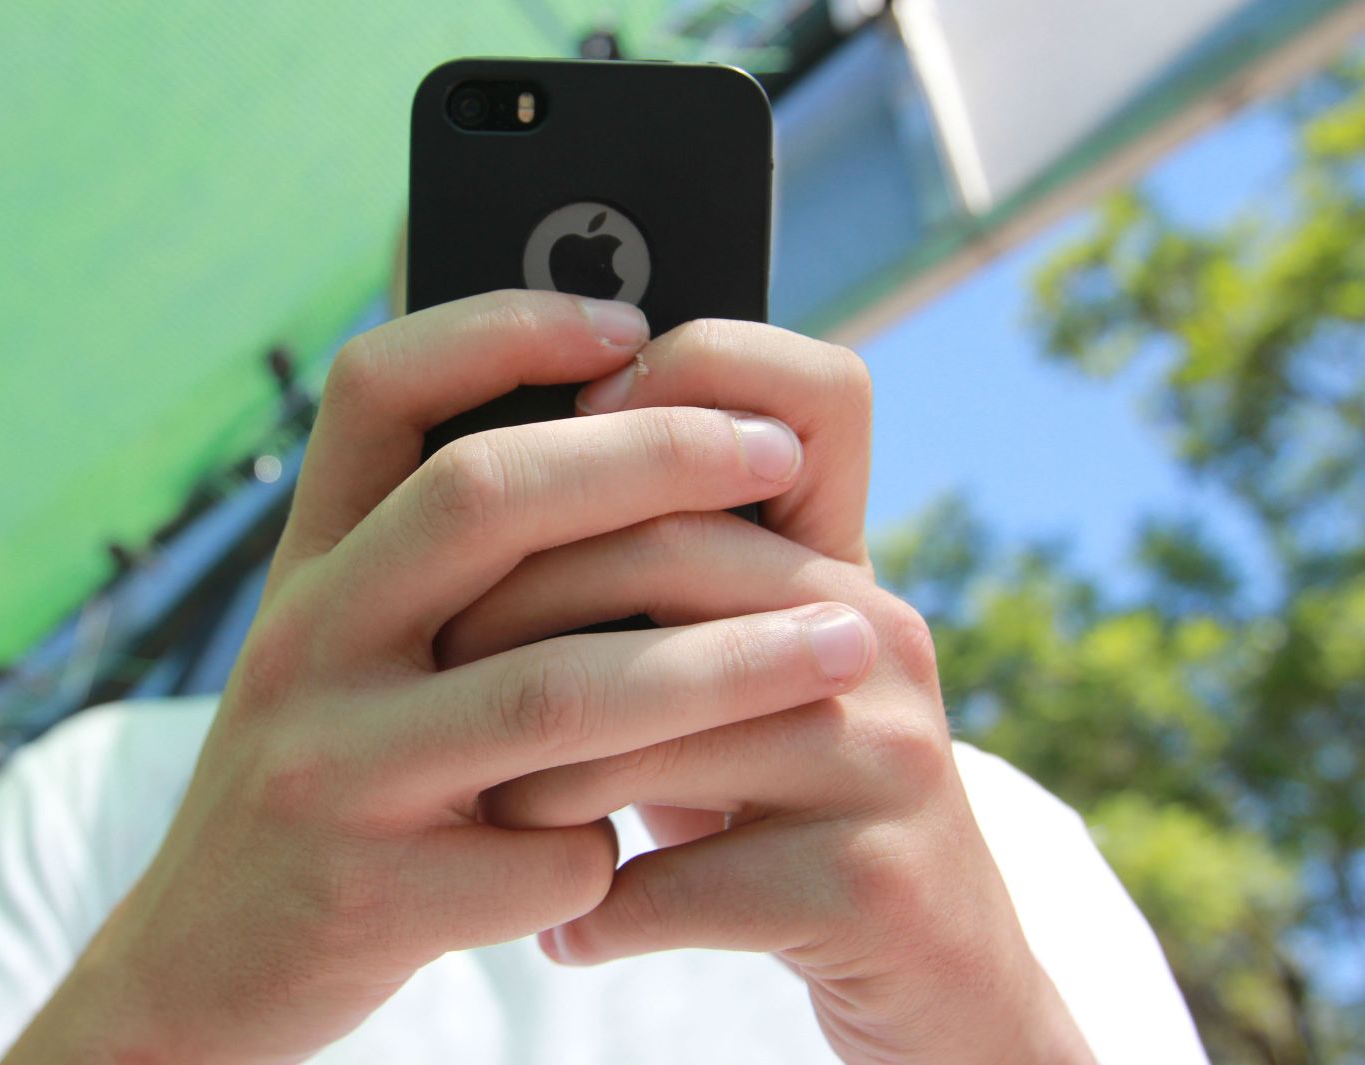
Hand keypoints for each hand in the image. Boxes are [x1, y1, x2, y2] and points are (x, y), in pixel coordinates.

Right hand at [0, 292, 875, 1064]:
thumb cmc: (331, 780)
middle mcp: (305, 642)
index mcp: (310, 565)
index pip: (376, 387)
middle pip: (484, 500)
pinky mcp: (367, 894)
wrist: (203, 967)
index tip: (628, 323)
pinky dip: (620, 848)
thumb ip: (444, 568)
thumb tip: (630, 447)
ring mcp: (329, 767)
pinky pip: (546, 857)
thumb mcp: (354, 652)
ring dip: (723, 666)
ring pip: (551, 690)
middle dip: (655, 459)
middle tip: (781, 455)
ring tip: (848, 644)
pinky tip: (649, 854)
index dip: (499, 327)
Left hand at [442, 319, 1097, 1064]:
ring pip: (651, 729)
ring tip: (487, 815)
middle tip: (436, 676)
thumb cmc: (780, 796)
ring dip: (535, 785)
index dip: (678, 382)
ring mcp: (886, 754)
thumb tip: (477, 479)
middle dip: (515, 617)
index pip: (804, 400)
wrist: (928, 961)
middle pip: (667, 552)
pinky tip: (564, 929)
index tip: (542, 440)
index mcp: (836, 564)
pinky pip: (680, 880)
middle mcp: (875, 633)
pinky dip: (594, 915)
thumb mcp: (733, 671)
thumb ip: (652, 580)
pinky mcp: (873, 878)